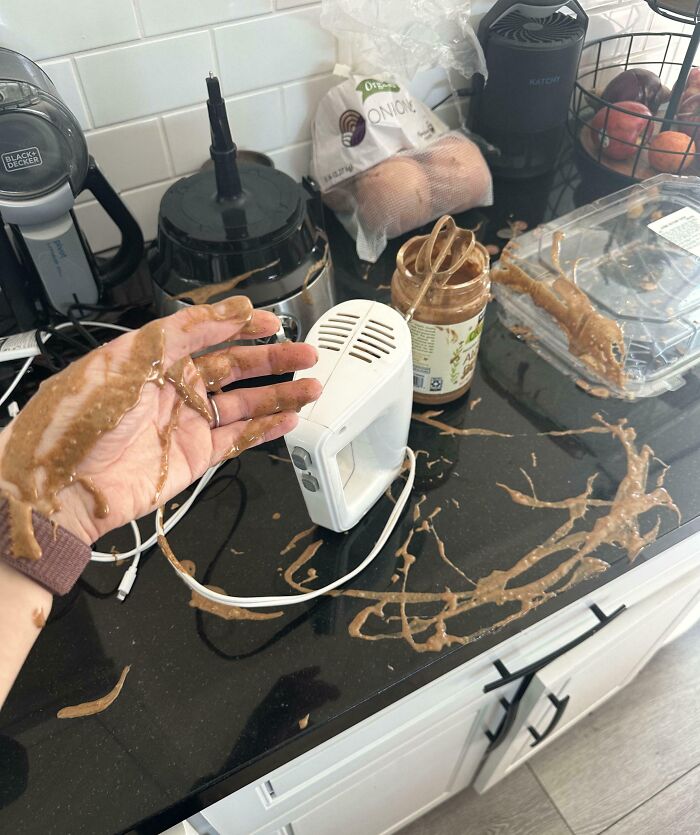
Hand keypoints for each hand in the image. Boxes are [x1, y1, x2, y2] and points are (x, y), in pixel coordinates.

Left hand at [0, 298, 320, 545]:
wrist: (59, 489)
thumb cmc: (78, 421)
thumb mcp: (125, 362)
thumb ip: (177, 334)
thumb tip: (225, 312)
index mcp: (153, 359)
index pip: (205, 333)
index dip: (240, 325)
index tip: (271, 321)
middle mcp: (173, 388)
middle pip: (234, 367)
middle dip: (272, 360)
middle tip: (306, 354)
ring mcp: (186, 423)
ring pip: (243, 404)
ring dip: (278, 395)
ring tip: (312, 387)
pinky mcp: (195, 457)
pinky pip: (238, 439)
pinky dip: (265, 430)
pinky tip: (289, 420)